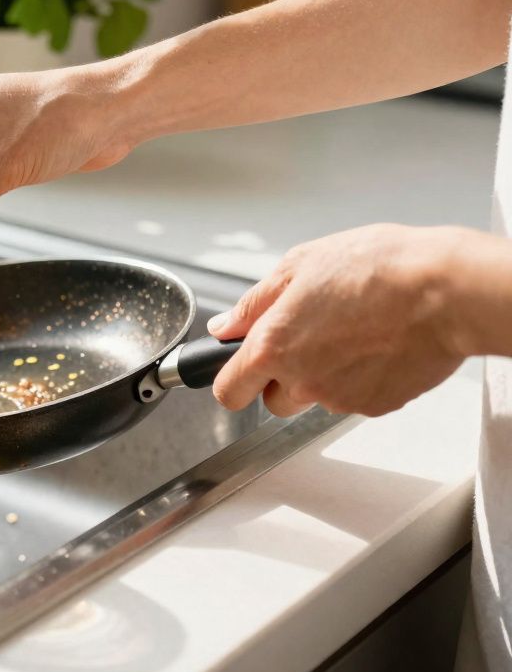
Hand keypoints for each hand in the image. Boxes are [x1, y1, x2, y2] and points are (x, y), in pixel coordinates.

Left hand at [208, 224, 475, 416]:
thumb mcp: (299, 266)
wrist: (445, 290)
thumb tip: (225, 327)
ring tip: (352, 332)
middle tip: (308, 339)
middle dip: (283, 378)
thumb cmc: (378, 268)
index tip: (240, 368)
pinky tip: (377, 344)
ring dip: (323, 376)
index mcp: (272, 347)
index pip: (228, 392)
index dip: (232, 380)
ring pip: (316, 399)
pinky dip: (360, 378)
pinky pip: (355, 398)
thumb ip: (253, 304)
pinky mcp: (376, 405)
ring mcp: (340, 397)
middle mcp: (302, 380)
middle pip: (273, 402)